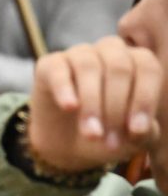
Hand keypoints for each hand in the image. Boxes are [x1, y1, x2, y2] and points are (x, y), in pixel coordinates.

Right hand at [28, 36, 161, 172]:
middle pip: (119, 67)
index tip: (136, 132)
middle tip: (110, 142)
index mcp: (137, 63)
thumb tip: (142, 127)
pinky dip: (64, 89)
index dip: (144, 99)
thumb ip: (145, 131)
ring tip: (92, 134)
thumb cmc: (109, 134)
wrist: (68, 143)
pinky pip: (57, 70)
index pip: (147, 69)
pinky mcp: (49, 64)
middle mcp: (109, 51)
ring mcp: (78, 54)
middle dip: (115, 108)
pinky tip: (69, 107)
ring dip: (92, 104)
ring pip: (89, 67)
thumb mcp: (133, 139)